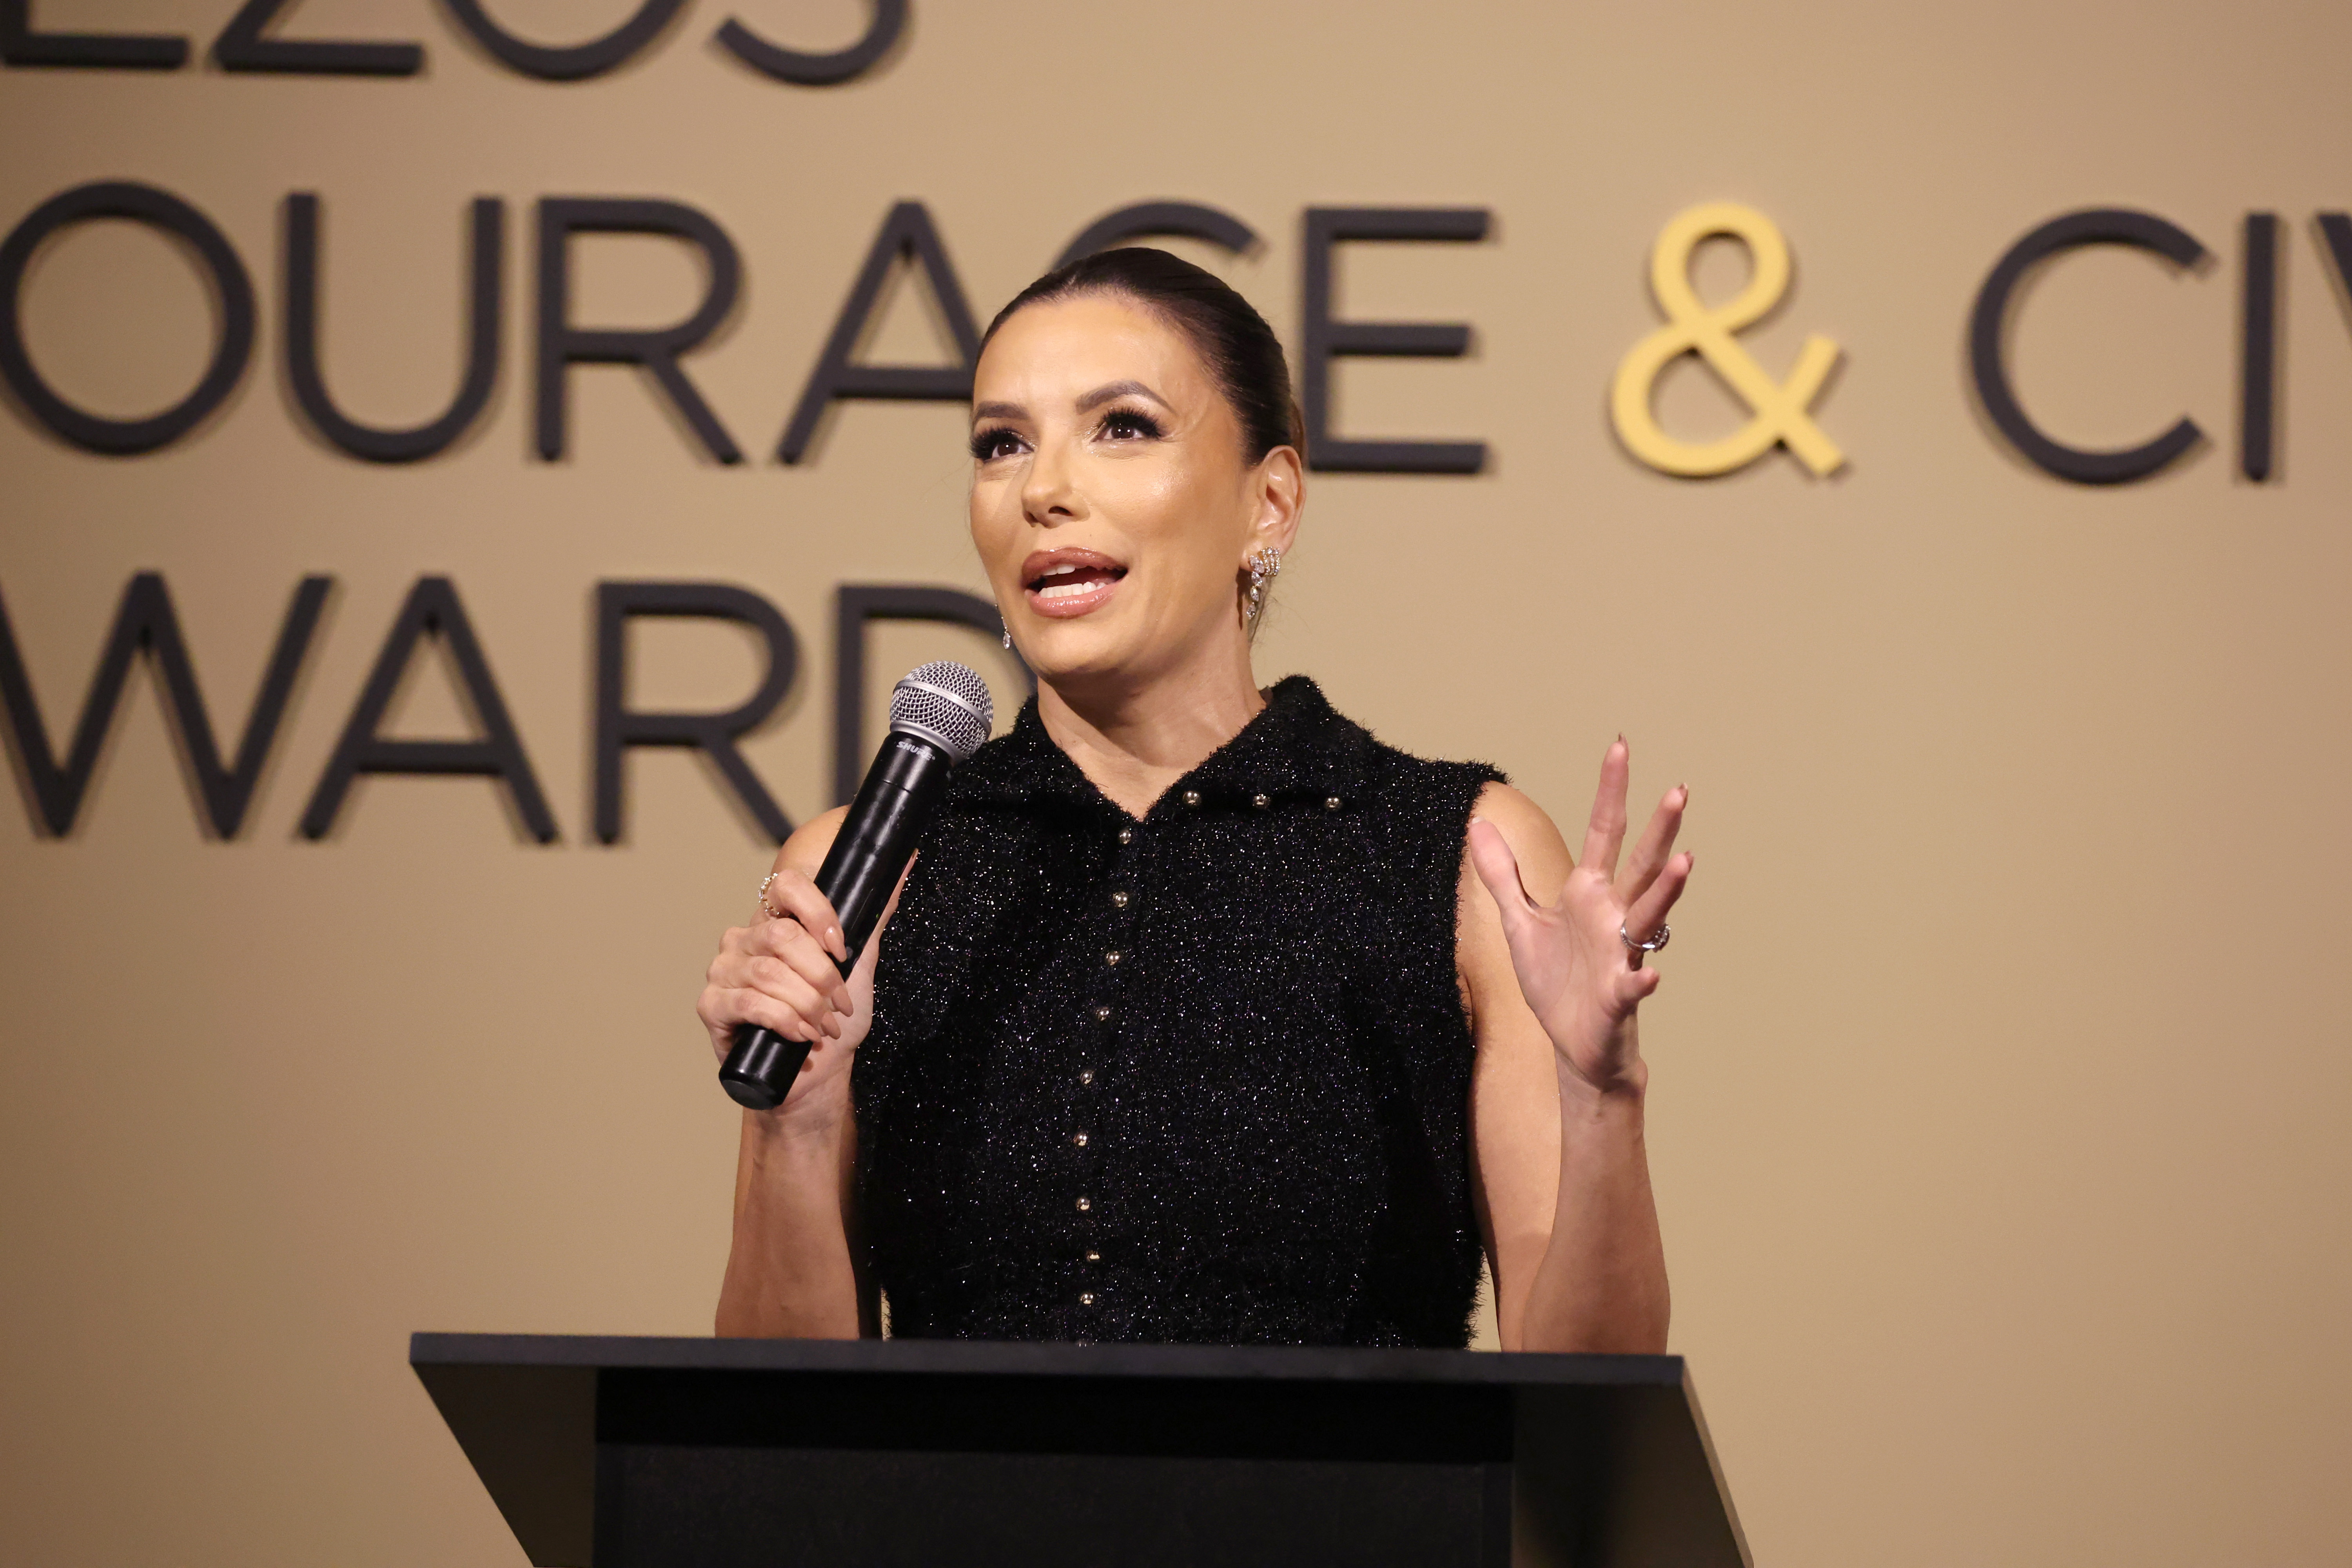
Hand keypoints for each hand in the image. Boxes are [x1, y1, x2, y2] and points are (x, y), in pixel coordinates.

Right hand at [694, 865, 875, 1122]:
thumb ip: (874, 914)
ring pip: (769, 973)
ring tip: (825, 1026)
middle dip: (822, 975)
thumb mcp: (859, 962)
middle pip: (782, 936)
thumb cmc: (834, 1017)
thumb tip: (906, 863)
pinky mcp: (711, 1005)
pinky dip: (785, 1020)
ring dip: (808, 1004)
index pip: (786, 885)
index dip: (818, 912)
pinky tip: (802, 1034)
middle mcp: (743, 939)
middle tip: (839, 1003)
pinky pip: (750, 1003)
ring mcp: (723, 970)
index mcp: (775, 920)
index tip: (842, 947)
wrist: (817, 1073)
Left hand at [1467, 739, 1691, 1097]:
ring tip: (1687, 861)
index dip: (1611, 790)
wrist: (1571, 1044)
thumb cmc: (1555, 982)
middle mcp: (1613, 916)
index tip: (1619, 746)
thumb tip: (1477, 825)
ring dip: (1668, 890)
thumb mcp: (1519, 921)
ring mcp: (1621, 954)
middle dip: (1660, 829)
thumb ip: (1502, 873)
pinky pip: (1634, 984)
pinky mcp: (1619, 996)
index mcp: (1589, 894)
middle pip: (1641, 864)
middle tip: (1679, 790)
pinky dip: (1642, 980)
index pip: (1605, 831)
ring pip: (1649, 915)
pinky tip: (1651, 975)